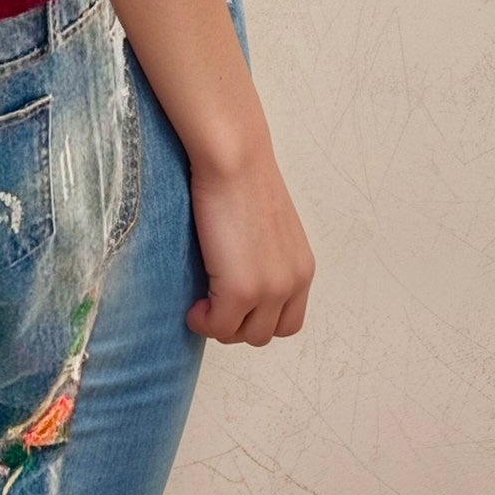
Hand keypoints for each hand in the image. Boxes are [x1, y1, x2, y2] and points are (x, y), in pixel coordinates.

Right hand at [185, 144, 314, 344]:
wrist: (233, 158)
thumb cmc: (242, 177)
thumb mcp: (267, 226)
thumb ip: (264, 256)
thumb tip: (237, 270)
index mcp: (302, 268)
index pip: (288, 318)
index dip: (258, 316)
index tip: (232, 301)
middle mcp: (293, 283)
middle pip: (267, 332)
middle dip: (238, 325)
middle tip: (212, 303)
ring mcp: (269, 290)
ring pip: (245, 335)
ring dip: (220, 325)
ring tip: (202, 304)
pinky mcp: (241, 291)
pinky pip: (218, 326)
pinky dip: (203, 322)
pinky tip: (193, 306)